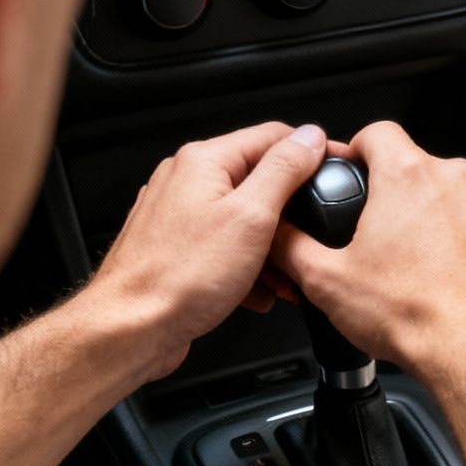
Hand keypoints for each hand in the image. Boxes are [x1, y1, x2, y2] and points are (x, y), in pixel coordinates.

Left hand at [87, 122, 328, 377]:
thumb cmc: (178, 278)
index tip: (335, 167)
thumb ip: (284, 170)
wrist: (131, 328)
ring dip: (270, 247)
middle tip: (307, 238)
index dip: (310, 151)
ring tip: (283, 276)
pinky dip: (245, 266)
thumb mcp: (251, 216)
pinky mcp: (176, 248)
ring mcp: (177, 215)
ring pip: (242, 219)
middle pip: (257, 180)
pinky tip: (256, 291)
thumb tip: (308, 137)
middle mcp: (185, 181)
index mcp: (203, 161)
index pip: (271, 136)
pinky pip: (223, 247)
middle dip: (289, 214)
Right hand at [269, 122, 465, 383]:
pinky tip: (453, 275)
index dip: (359, 149)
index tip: (354, 170)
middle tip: (381, 238)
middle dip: (397, 195)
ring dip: (436, 218)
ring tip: (420, 264)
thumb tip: (275, 233)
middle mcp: (456, 180)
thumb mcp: (326, 281)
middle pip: (417, 168)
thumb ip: (291, 245)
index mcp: (408, 177)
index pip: (378, 132)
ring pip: (453, 196)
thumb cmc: (412, 316)